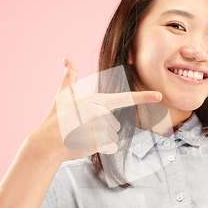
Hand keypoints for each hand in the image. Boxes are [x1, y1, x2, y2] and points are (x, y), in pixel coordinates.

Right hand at [34, 58, 161, 162]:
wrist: (48, 142)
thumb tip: (66, 58)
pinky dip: (100, 148)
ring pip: (112, 136)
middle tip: (82, 127)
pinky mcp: (100, 144)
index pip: (126, 98)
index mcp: (98, 101)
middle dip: (101, 128)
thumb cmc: (56, 118)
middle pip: (114, 124)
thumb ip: (69, 78)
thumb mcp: (63, 96)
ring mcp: (102, 129)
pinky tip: (85, 144)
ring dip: (100, 138)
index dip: (145, 97)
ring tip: (82, 135)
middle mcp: (102, 113)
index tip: (159, 95)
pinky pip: (110, 147)